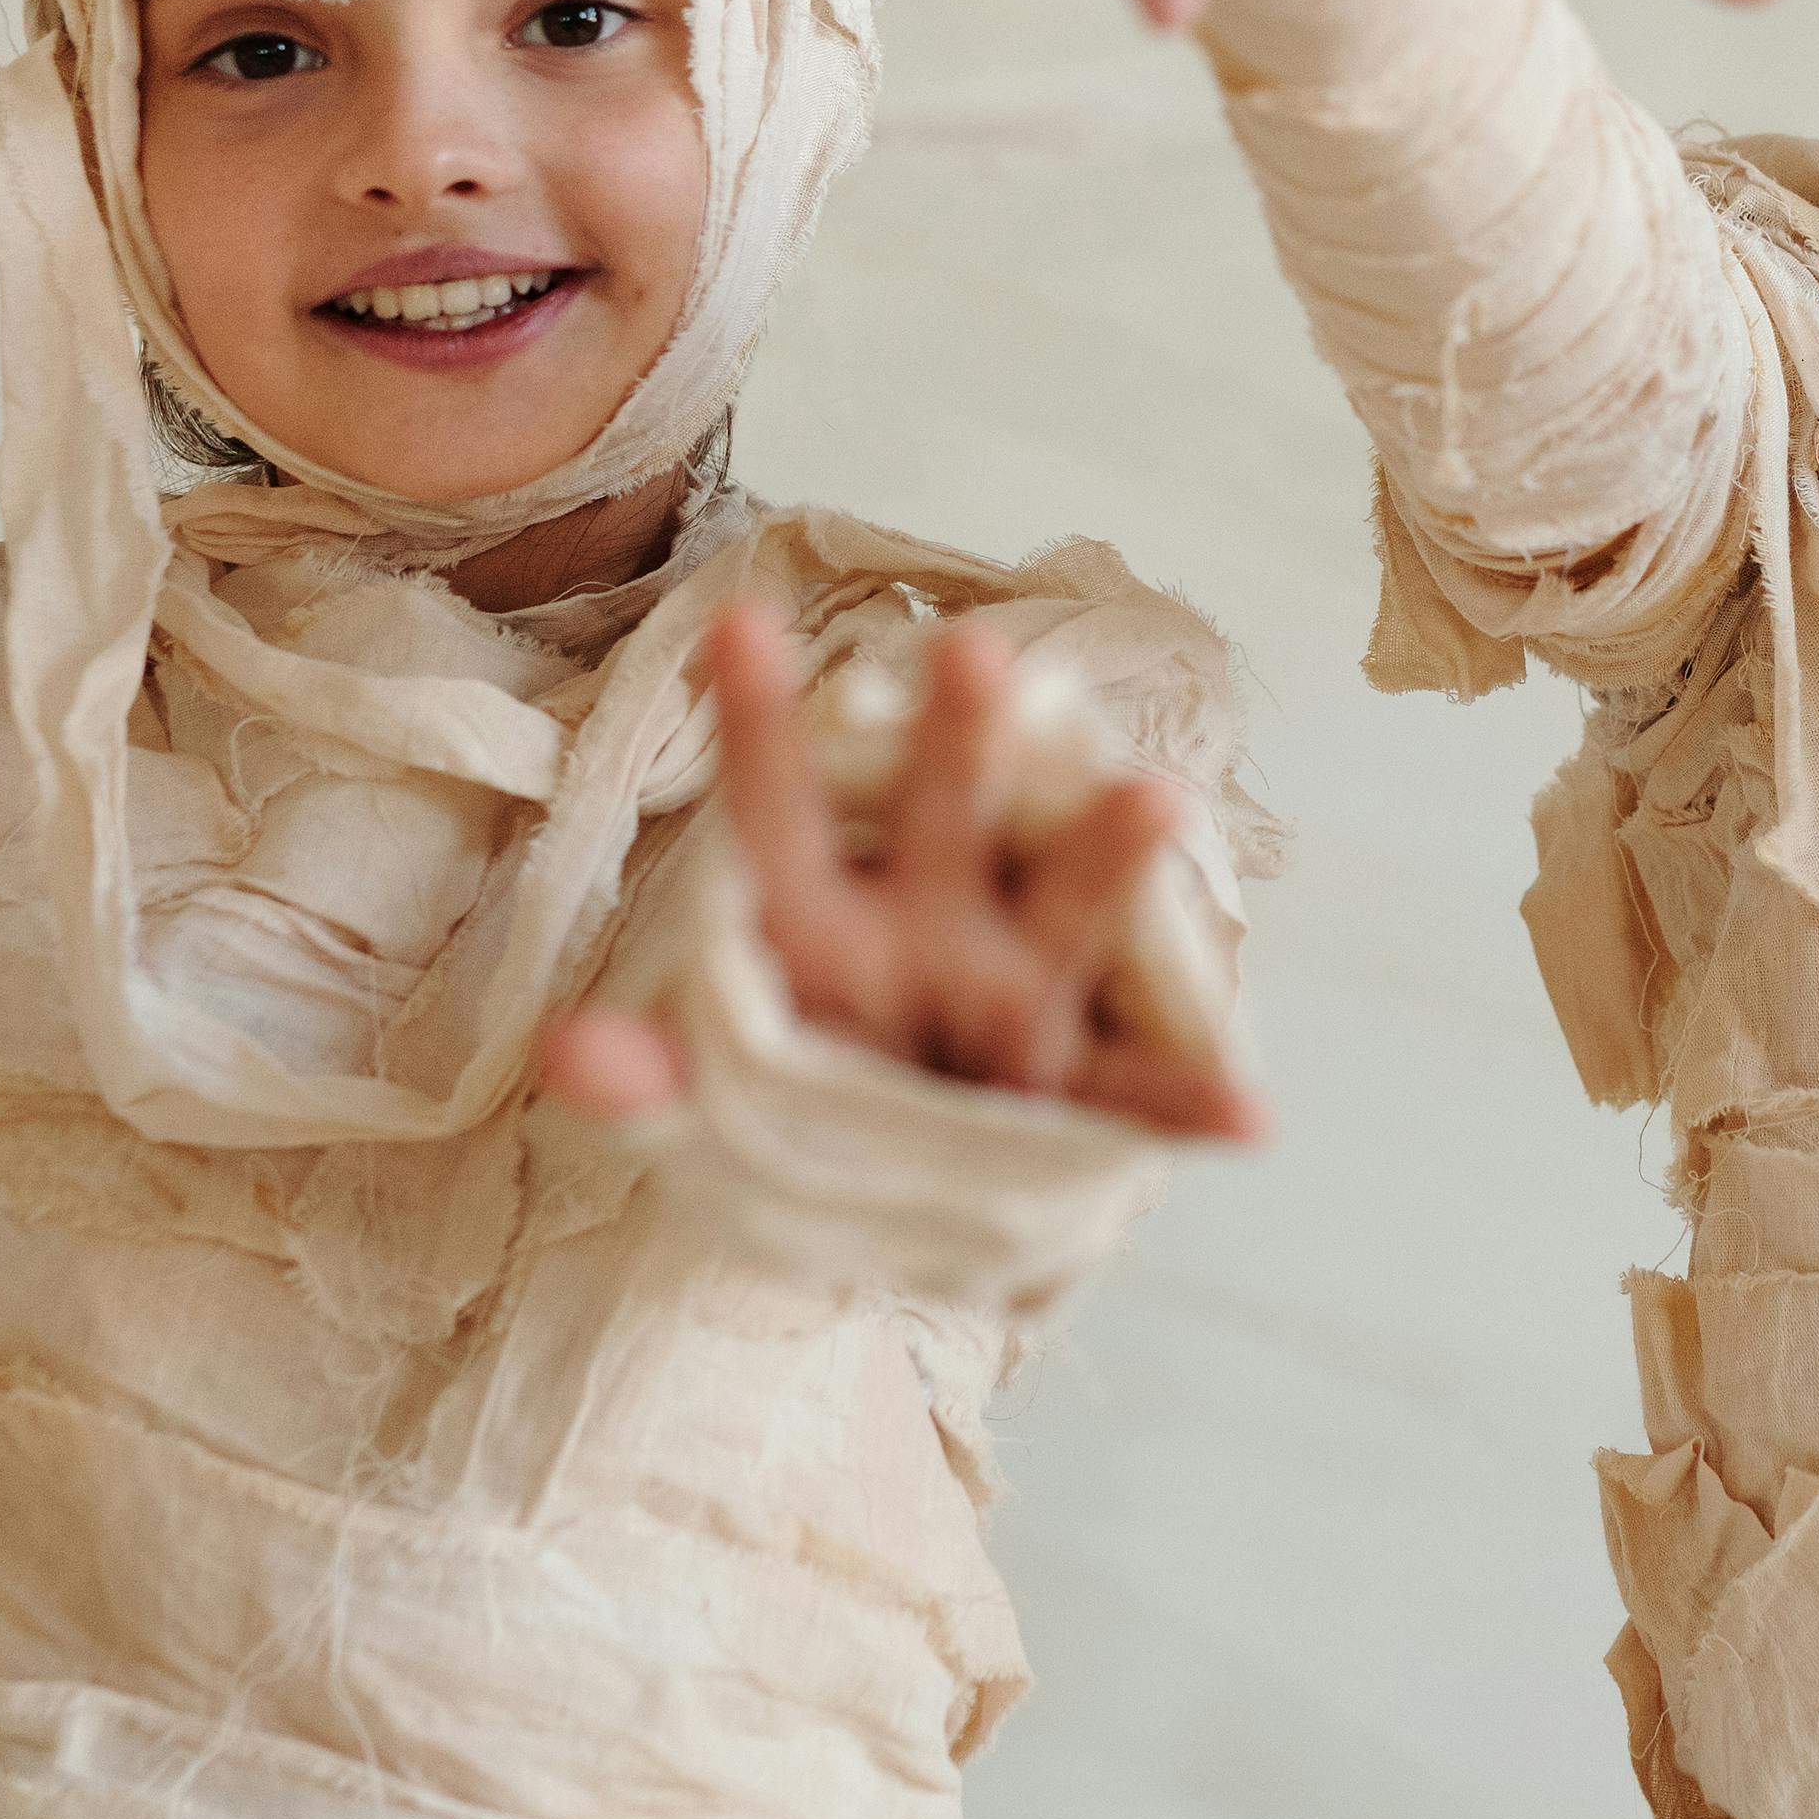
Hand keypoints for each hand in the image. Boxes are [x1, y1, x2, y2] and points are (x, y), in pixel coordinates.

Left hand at [541, 607, 1260, 1139]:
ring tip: (1155, 799)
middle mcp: (929, 923)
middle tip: (969, 650)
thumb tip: (571, 1057)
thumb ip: (649, 1081)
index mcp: (821, 920)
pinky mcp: (1076, 1093)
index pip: (778, 810)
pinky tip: (1248, 1118)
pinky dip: (1196, 1109)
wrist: (895, 1194)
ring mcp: (1016, 995)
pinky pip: (1143, 1097)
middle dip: (957, 738)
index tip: (737, 623)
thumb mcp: (709, 1105)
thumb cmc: (801, 1107)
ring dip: (1107, 851)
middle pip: (940, 816)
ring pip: (1063, 905)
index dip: (756, 726)